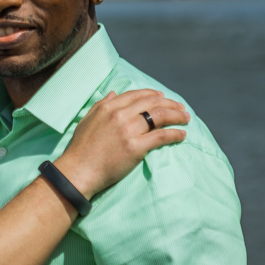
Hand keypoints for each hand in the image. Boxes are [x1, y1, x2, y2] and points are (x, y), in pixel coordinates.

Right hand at [53, 89, 188, 198]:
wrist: (78, 171)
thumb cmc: (81, 149)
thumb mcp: (87, 120)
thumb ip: (101, 105)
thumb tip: (114, 93)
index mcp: (108, 108)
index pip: (137, 95)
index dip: (153, 95)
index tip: (163, 97)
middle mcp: (120, 116)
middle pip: (152, 103)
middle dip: (170, 104)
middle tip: (181, 108)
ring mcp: (128, 131)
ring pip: (159, 117)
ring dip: (176, 116)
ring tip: (186, 118)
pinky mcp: (135, 148)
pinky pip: (161, 137)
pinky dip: (174, 134)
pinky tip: (182, 135)